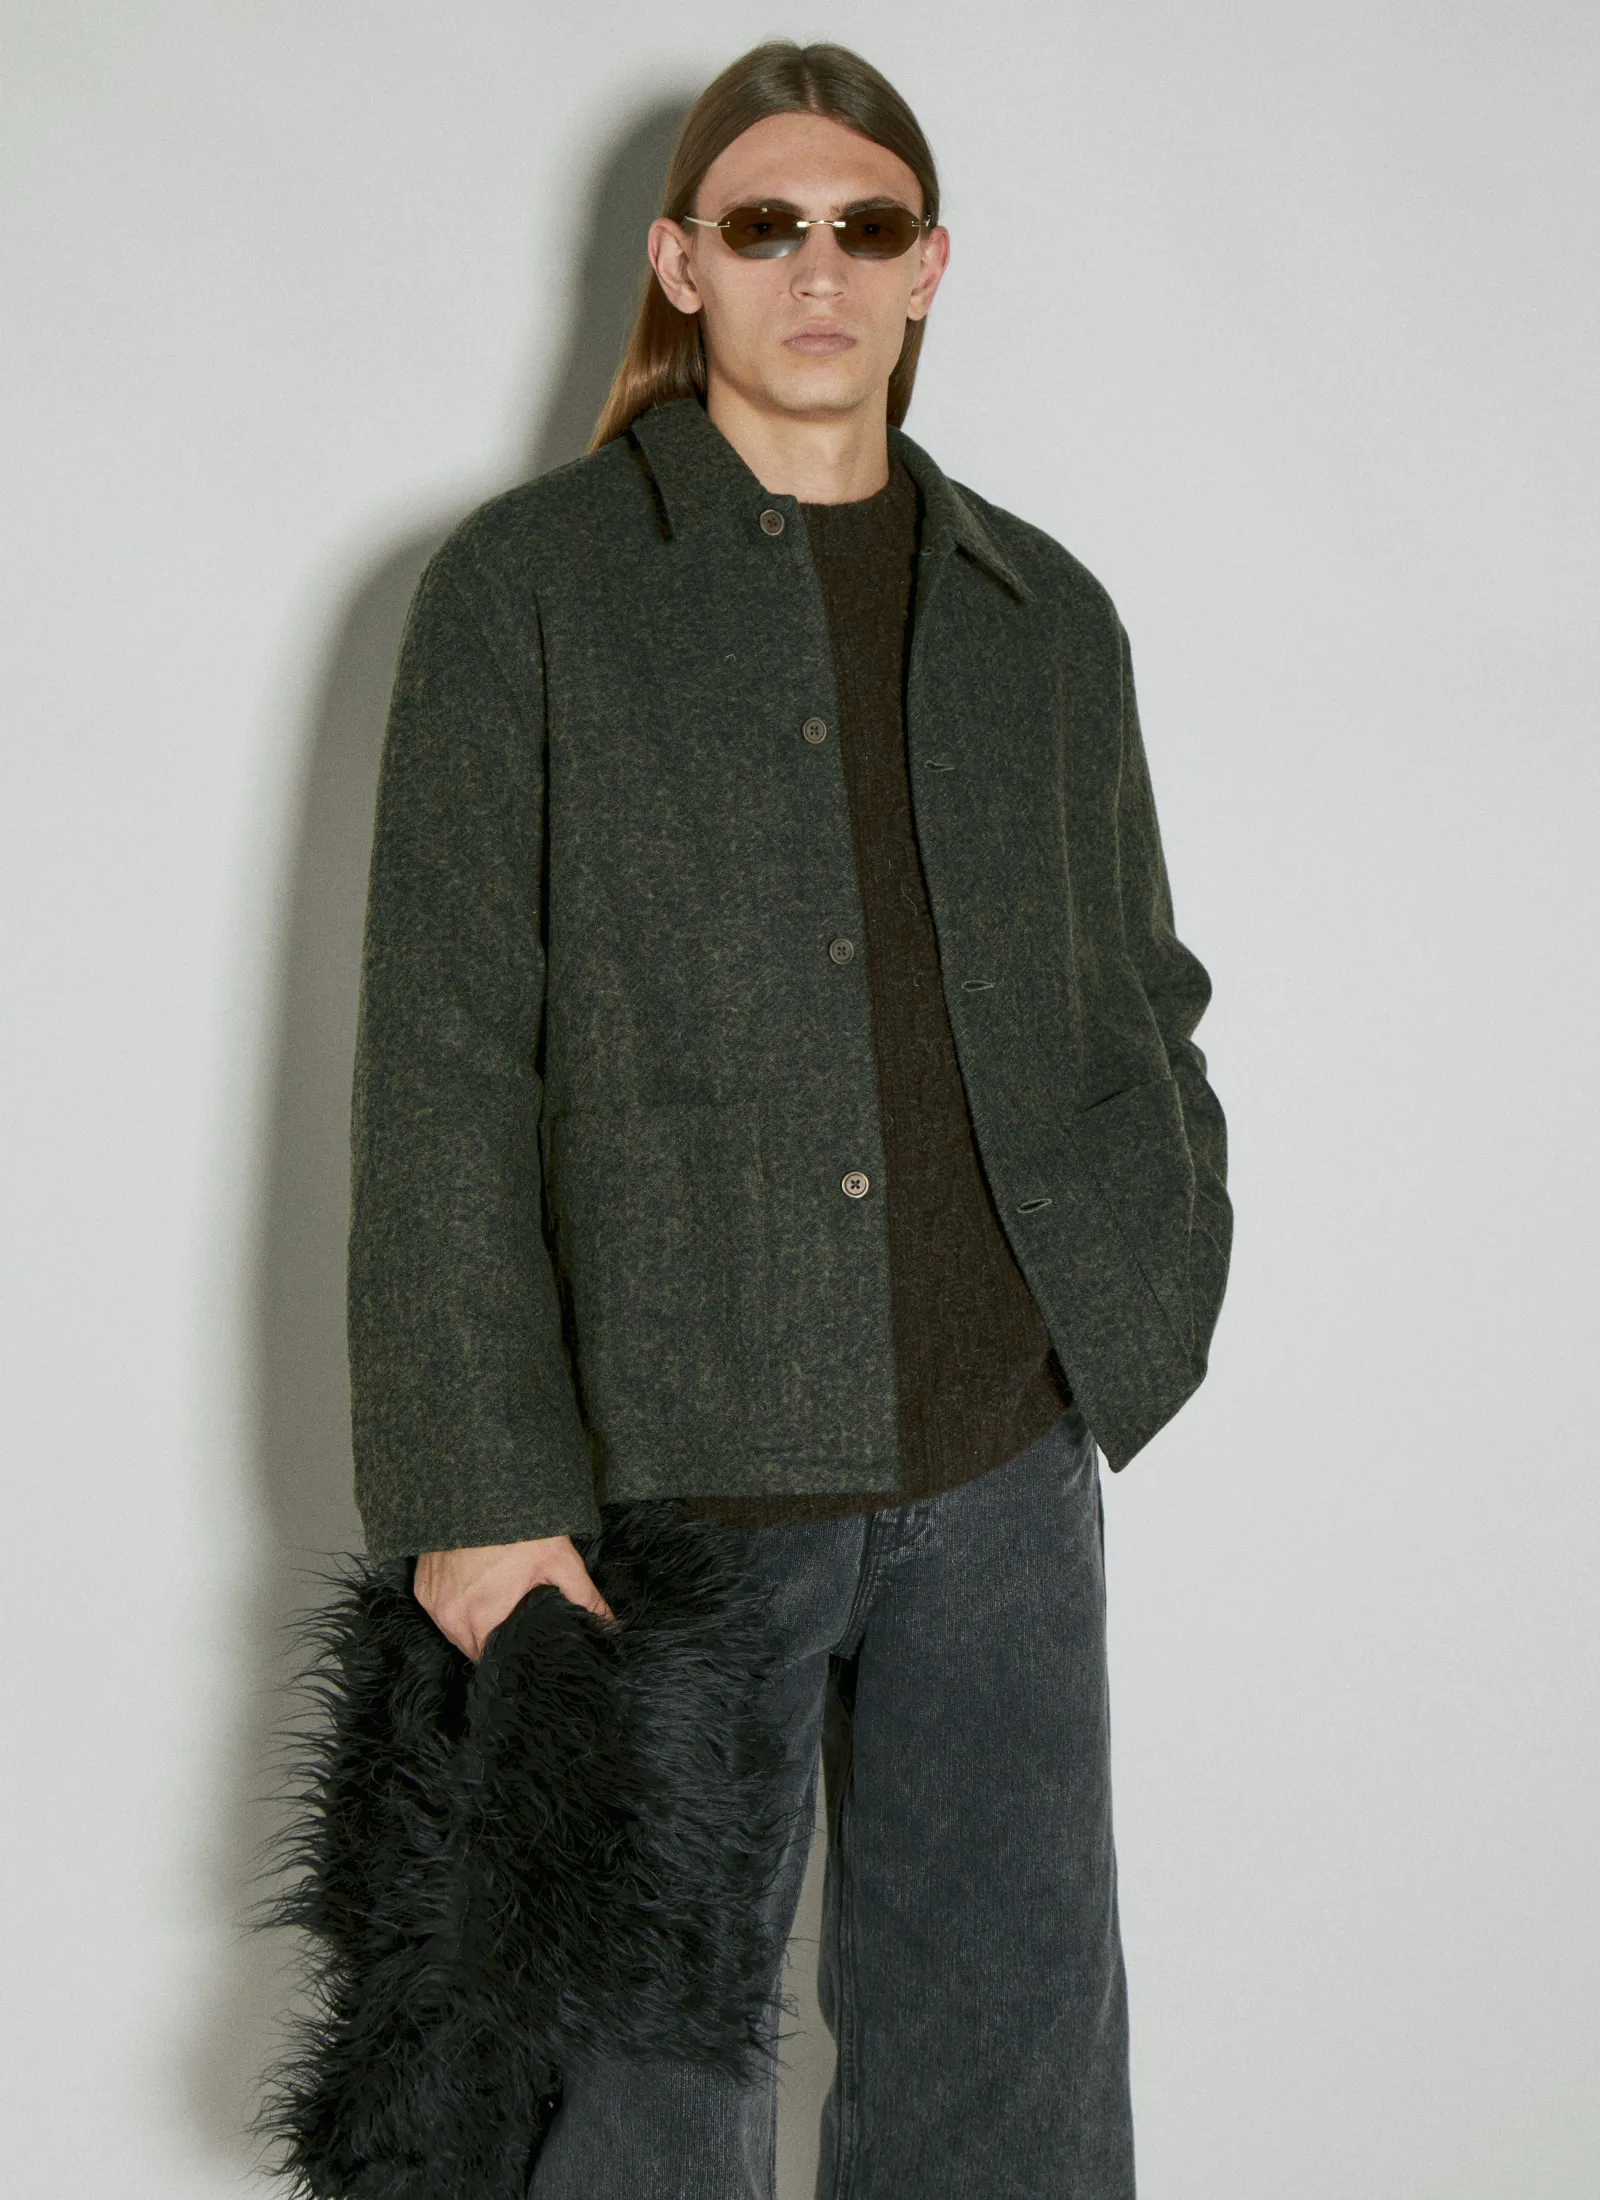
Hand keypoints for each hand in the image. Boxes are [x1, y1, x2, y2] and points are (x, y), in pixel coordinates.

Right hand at [413, 1535, 614, 1661]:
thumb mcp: (558, 1561)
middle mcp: (450, 1615)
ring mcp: (432, 1600)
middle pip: (472, 1647)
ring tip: (496, 1605)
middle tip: (514, 1621)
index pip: (492, 1659)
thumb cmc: (521, 1527)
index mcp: (482, 1618)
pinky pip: (439, 1608)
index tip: (523, 1645)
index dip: (509, 1655)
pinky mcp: (421, 1584)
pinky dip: (455, 1604)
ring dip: (473, 1623)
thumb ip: (584, 1597)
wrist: (478, 1488)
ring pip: (454, 1630)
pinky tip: (474, 1588)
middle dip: (493, 1639)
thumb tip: (608, 1624)